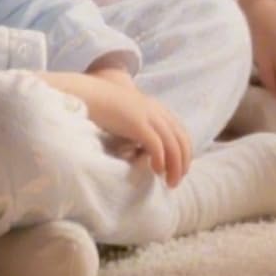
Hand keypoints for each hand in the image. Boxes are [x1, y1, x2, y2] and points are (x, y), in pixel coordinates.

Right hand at [39, 67, 191, 186]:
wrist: (91, 94)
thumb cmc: (106, 109)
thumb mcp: (129, 118)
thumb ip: (139, 131)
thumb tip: (142, 152)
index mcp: (158, 110)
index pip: (181, 133)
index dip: (184, 152)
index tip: (181, 170)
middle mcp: (158, 112)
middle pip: (180, 140)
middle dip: (182, 162)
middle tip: (176, 182)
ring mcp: (149, 116)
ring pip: (172, 144)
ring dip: (174, 165)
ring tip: (170, 182)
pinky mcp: (138, 123)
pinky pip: (155, 144)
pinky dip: (160, 158)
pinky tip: (157, 171)